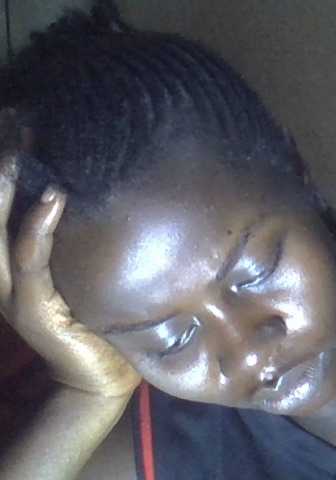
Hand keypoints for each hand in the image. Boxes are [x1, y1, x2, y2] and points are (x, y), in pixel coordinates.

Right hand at [0, 109, 139, 396]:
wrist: (103, 372)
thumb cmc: (100, 316)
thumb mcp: (84, 268)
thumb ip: (79, 238)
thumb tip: (99, 192)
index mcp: (14, 262)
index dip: (2, 167)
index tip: (20, 122)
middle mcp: (4, 274)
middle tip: (17, 120)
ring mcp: (14, 291)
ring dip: (7, 185)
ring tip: (22, 145)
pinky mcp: (34, 309)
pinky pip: (30, 260)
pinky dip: (38, 226)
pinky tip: (53, 195)